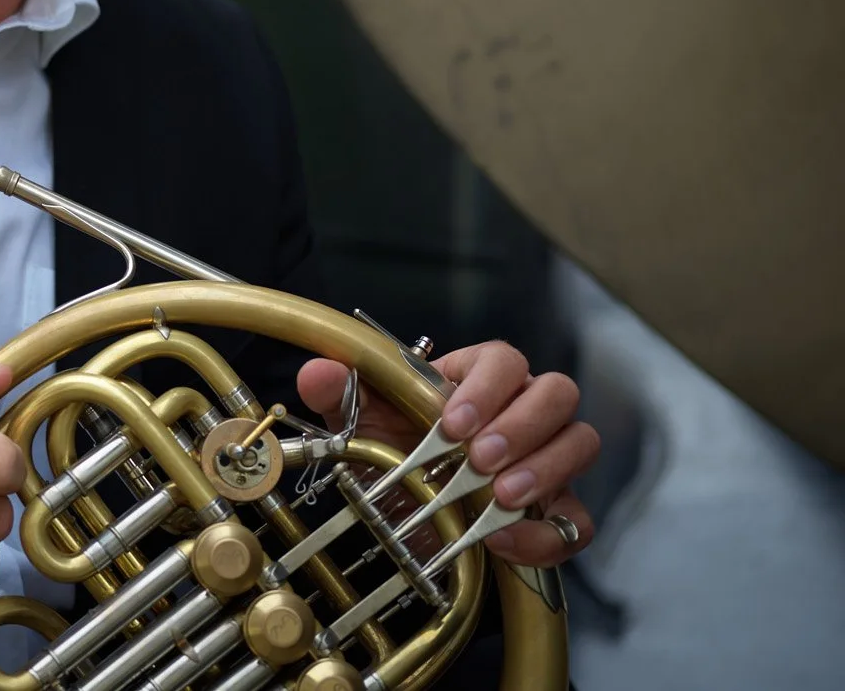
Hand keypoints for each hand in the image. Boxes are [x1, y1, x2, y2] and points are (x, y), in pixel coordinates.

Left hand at [297, 341, 599, 567]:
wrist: (404, 521)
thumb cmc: (390, 455)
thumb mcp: (359, 425)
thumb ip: (339, 393)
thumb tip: (319, 371)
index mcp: (476, 380)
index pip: (503, 358)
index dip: (486, 385)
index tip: (453, 422)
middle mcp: (521, 413)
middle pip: (558, 391)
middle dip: (524, 424)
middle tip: (480, 457)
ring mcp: (546, 462)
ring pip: (581, 442)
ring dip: (545, 468)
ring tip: (500, 495)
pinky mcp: (556, 514)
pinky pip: (576, 520)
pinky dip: (546, 533)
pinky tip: (504, 540)